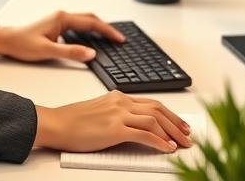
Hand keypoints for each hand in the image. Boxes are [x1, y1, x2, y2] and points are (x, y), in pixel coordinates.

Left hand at [0, 11, 124, 62]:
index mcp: (61, 18)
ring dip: (98, 28)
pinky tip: (91, 41)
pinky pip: (77, 26)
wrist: (6, 40)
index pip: (91, 23)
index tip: (119, 39)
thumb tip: (91, 54)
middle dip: (106, 28)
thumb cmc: (22, 44)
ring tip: (110, 39)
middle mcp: (61, 16)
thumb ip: (70, 53)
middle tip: (119, 39)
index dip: (107, 31)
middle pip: (90, 19)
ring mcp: (58, 20)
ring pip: (84, 21)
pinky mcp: (55, 26)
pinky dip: (88, 31)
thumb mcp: (47, 51)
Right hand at [34, 91, 191, 152]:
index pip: (151, 102)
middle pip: (157, 109)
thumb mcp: (99, 112)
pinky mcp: (114, 128)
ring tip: (182, 144)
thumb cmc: (72, 121)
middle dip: (176, 123)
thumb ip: (117, 114)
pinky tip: (167, 148)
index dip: (169, 114)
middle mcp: (120, 101)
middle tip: (188, 135)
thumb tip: (134, 126)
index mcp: (117, 96)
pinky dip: (159, 141)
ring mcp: (118, 114)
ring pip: (154, 120)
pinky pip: (144, 134)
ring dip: (172, 133)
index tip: (179, 124)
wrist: (56, 123)